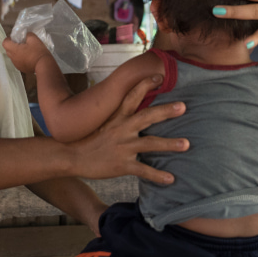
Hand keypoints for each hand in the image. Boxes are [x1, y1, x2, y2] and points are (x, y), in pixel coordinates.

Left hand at [3, 33, 54, 73]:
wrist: (44, 65)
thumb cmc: (38, 51)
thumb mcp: (34, 39)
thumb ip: (28, 34)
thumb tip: (25, 35)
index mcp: (14, 50)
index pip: (4, 43)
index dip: (8, 39)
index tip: (16, 38)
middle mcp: (13, 58)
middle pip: (8, 50)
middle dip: (12, 46)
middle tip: (21, 43)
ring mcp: (16, 64)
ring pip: (13, 56)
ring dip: (16, 53)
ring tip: (26, 51)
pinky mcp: (21, 68)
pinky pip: (17, 62)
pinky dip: (20, 58)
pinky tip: (29, 57)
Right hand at [69, 74, 187, 183]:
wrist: (71, 157)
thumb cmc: (88, 139)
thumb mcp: (103, 123)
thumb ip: (120, 116)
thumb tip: (135, 108)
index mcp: (117, 117)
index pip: (131, 97)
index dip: (145, 85)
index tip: (159, 77)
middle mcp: (122, 129)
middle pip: (146, 117)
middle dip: (165, 112)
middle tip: (183, 106)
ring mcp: (123, 148)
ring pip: (149, 143)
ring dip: (169, 144)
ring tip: (187, 144)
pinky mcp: (122, 165)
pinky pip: (143, 170)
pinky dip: (157, 175)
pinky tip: (171, 179)